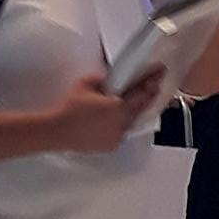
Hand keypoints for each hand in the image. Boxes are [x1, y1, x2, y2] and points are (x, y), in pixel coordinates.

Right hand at [38, 70, 161, 155]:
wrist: (58, 131)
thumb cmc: (71, 108)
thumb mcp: (86, 83)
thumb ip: (102, 78)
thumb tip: (109, 78)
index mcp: (119, 107)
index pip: (142, 92)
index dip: (152, 81)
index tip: (160, 73)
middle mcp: (122, 123)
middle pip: (141, 108)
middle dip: (148, 96)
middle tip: (153, 86)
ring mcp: (117, 136)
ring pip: (131, 121)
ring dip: (134, 111)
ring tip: (133, 102)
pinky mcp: (110, 145)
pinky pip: (121, 132)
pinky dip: (121, 124)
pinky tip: (117, 119)